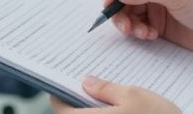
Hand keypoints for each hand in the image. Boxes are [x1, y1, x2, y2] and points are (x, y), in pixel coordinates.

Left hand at [50, 76, 180, 113]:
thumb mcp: (133, 95)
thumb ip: (106, 89)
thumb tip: (86, 82)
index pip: (62, 111)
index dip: (59, 97)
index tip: (61, 87)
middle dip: (77, 104)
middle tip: (86, 90)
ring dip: (92, 112)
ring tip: (104, 100)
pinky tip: (117, 112)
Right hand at [103, 0, 192, 55]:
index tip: (109, 3)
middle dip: (119, 11)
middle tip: (125, 27)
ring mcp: (152, 4)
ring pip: (125, 12)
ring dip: (128, 24)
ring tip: (142, 33)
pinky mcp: (155, 22)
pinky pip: (135, 26)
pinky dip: (138, 32)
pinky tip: (151, 35)